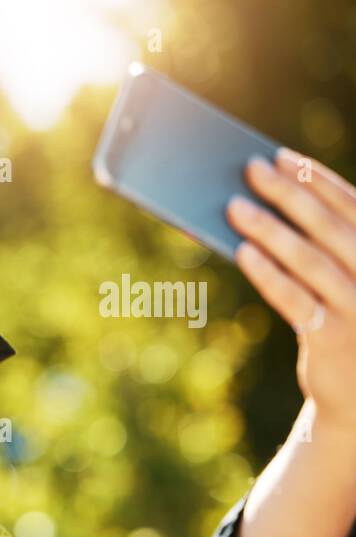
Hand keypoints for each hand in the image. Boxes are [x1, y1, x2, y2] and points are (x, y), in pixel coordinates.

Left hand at [229, 149, 355, 430]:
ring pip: (309, 260)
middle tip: (249, 169)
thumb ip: (322, 247)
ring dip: (270, 229)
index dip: (316, 179)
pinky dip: (268, 273)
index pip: (353, 206)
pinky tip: (242, 252)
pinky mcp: (334, 339)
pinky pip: (294, 299)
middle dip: (288, 193)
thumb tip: (263, 205)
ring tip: (234, 207)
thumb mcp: (344, 281)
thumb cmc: (343, 324)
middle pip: (329, 226)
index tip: (280, 156)